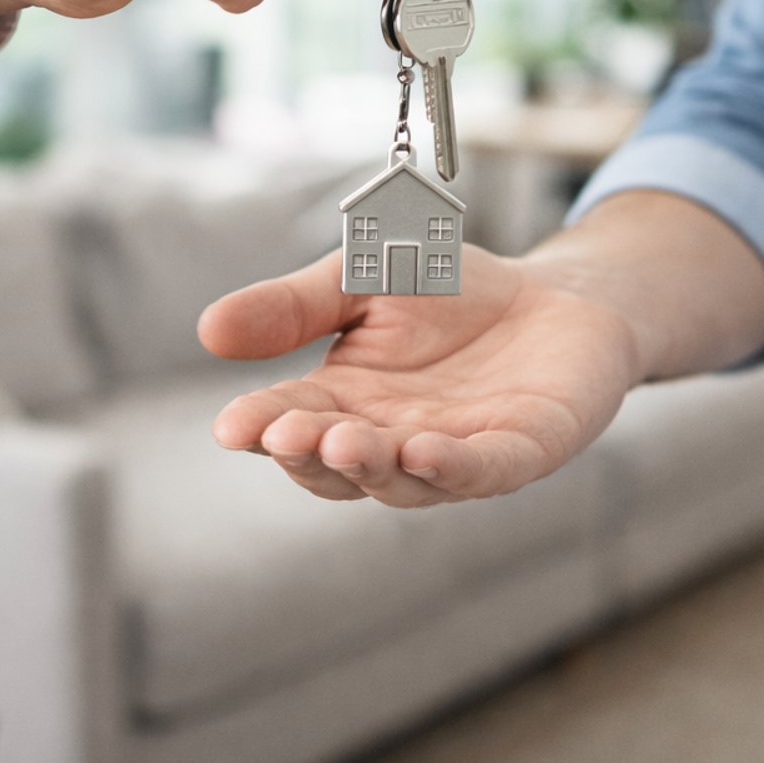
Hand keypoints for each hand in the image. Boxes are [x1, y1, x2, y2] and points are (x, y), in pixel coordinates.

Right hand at [202, 245, 641, 505]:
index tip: (232, 427)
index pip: (290, 425)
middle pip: (338, 469)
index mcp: (345, 404)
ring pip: (403, 482)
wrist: (556, 291)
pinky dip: (454, 467)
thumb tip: (206, 330)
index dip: (261, 429)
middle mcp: (392, 441)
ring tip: (344, 442)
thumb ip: (293, 307)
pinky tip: (426, 451)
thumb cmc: (451, 291)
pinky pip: (483, 471)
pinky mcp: (521, 451)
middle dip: (310, 455)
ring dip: (372, 467)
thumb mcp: (358, 280)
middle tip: (287, 435)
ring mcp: (455, 453)